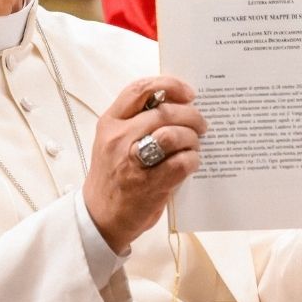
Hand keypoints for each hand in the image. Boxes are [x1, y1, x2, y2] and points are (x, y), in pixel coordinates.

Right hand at [83, 76, 207, 253]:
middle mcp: (119, 138)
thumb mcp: (113, 140)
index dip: (170, 85)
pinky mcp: (149, 184)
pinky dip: (192, 160)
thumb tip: (178, 105)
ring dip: (192, 138)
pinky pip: (180, 162)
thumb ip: (138, 121)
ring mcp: (132, 162)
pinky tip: (191, 163)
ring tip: (195, 144)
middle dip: (190, 115)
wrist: (100, 216)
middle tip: (200, 124)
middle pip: (164, 112)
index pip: (140, 90)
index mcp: (110, 122)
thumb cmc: (112, 175)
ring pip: (173, 134)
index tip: (188, 93)